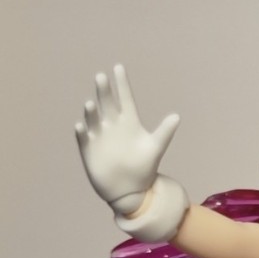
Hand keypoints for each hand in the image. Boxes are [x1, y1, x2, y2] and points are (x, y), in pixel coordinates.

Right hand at [75, 66, 179, 215]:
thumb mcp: (155, 148)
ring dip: (91, 112)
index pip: (124, 98)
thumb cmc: (144, 168)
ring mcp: (100, 137)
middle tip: (101, 77)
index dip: (121, 84)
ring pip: (93, 119)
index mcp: (129, 123)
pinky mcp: (89, 151)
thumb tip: (177, 116)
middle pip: (107, 104)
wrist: (131, 191)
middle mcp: (112, 126)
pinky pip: (84, 139)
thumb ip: (164, 132)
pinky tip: (81, 127)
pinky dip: (82, 133)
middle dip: (104, 91)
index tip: (118, 67)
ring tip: (92, 104)